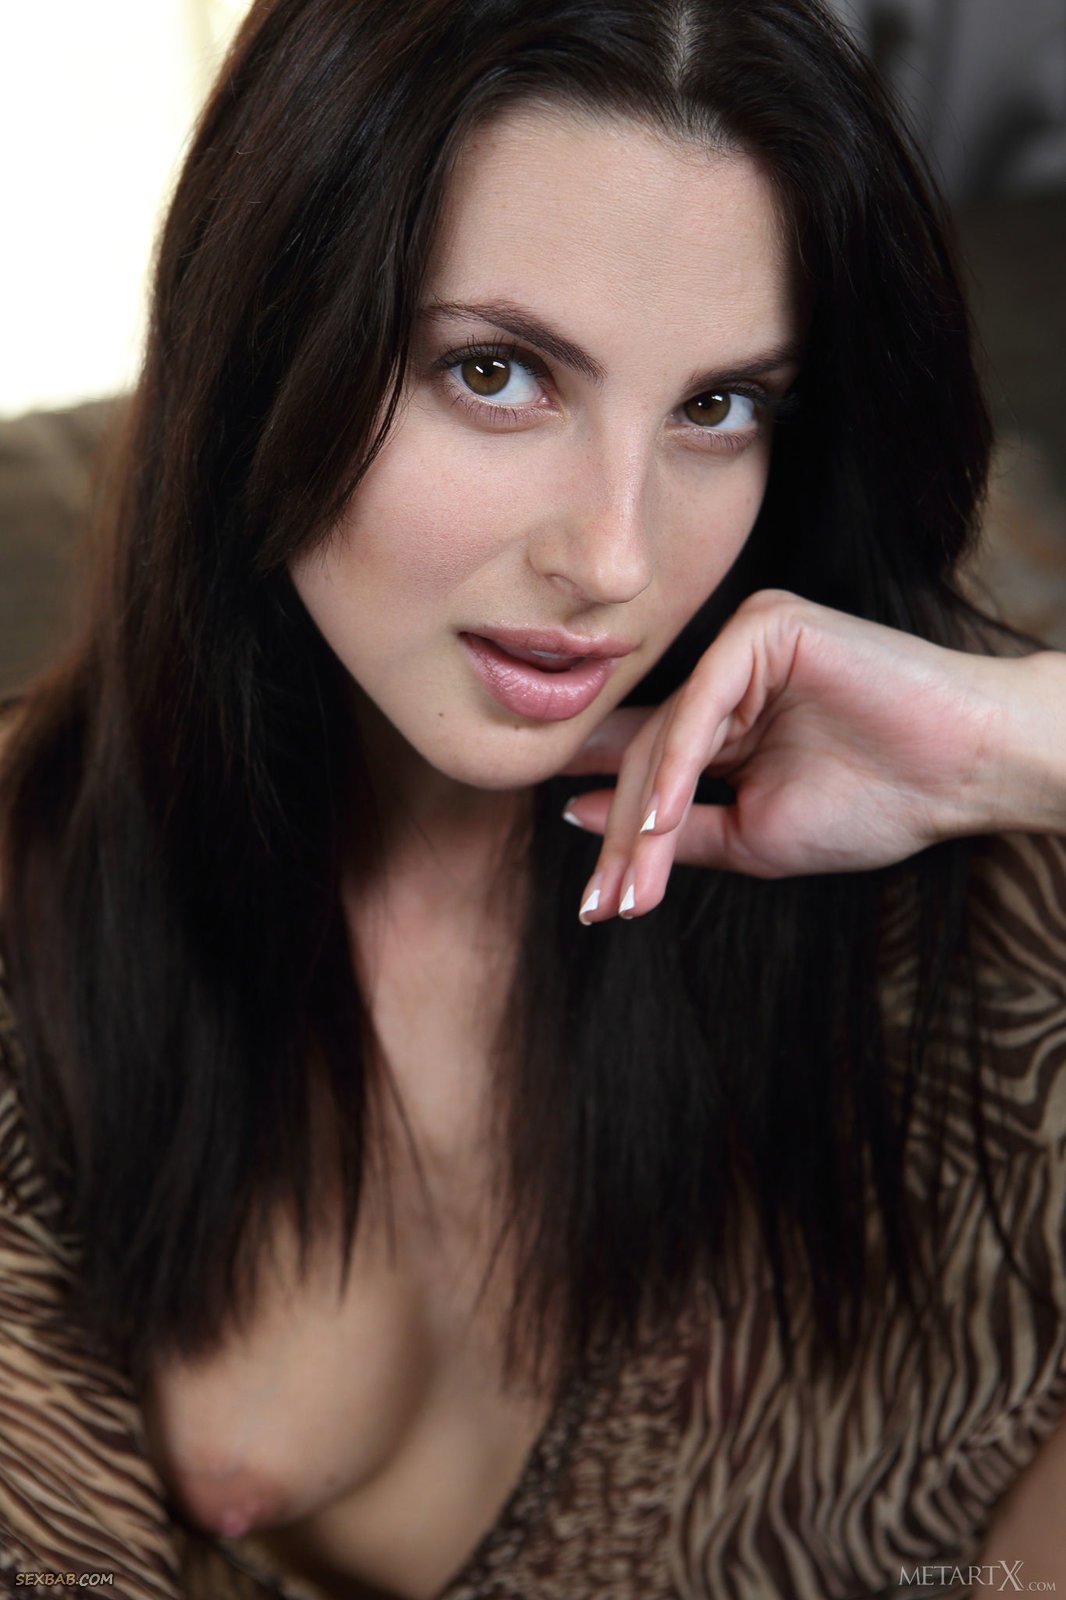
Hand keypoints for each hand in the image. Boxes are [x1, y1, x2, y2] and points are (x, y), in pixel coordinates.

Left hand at [561, 589, 1045, 921]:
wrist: (965, 773)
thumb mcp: (755, 836)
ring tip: (630, 883)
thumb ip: (675, 827)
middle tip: (602, 903)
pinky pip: (704, 699)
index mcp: (726, 724)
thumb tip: (578, 817)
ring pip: (668, 733)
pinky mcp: (764, 626)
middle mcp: (726, 680)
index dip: (615, 834)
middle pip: (649, 757)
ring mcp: (743, 648)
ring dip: (642, 816)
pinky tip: (662, 819)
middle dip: (623, 838)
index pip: (650, 772)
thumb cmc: (875, 805)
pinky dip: (680, 764)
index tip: (591, 902)